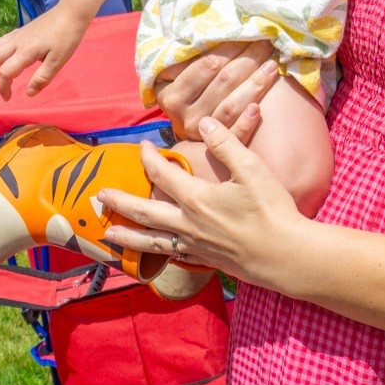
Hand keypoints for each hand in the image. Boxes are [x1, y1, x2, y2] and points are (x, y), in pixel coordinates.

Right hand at [0, 5, 89, 98]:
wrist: (70, 12)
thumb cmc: (66, 37)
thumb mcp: (58, 60)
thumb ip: (42, 77)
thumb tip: (28, 93)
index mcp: (25, 52)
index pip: (5, 72)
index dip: (3, 87)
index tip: (7, 98)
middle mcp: (16, 42)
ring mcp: (17, 35)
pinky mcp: (20, 30)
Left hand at [96, 118, 302, 285]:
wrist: (285, 256)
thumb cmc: (272, 210)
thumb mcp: (252, 169)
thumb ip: (225, 144)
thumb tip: (204, 123)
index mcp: (196, 199)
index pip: (162, 174)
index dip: (149, 157)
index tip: (143, 145)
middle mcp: (187, 224)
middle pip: (143, 212)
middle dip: (119, 202)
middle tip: (99, 195)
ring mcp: (194, 246)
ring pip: (150, 241)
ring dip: (126, 236)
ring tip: (106, 236)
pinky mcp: (205, 261)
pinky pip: (170, 257)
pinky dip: (153, 254)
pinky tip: (149, 254)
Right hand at [154, 42, 278, 143]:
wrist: (185, 125)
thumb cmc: (184, 89)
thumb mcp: (176, 73)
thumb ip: (190, 56)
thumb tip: (222, 27)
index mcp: (172, 94)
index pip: (207, 65)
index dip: (231, 46)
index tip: (248, 31)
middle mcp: (184, 116)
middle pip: (223, 82)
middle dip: (249, 58)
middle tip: (267, 42)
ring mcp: (201, 133)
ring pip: (232, 105)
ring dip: (256, 83)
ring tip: (272, 65)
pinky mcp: (217, 149)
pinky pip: (235, 135)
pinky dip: (247, 122)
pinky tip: (259, 108)